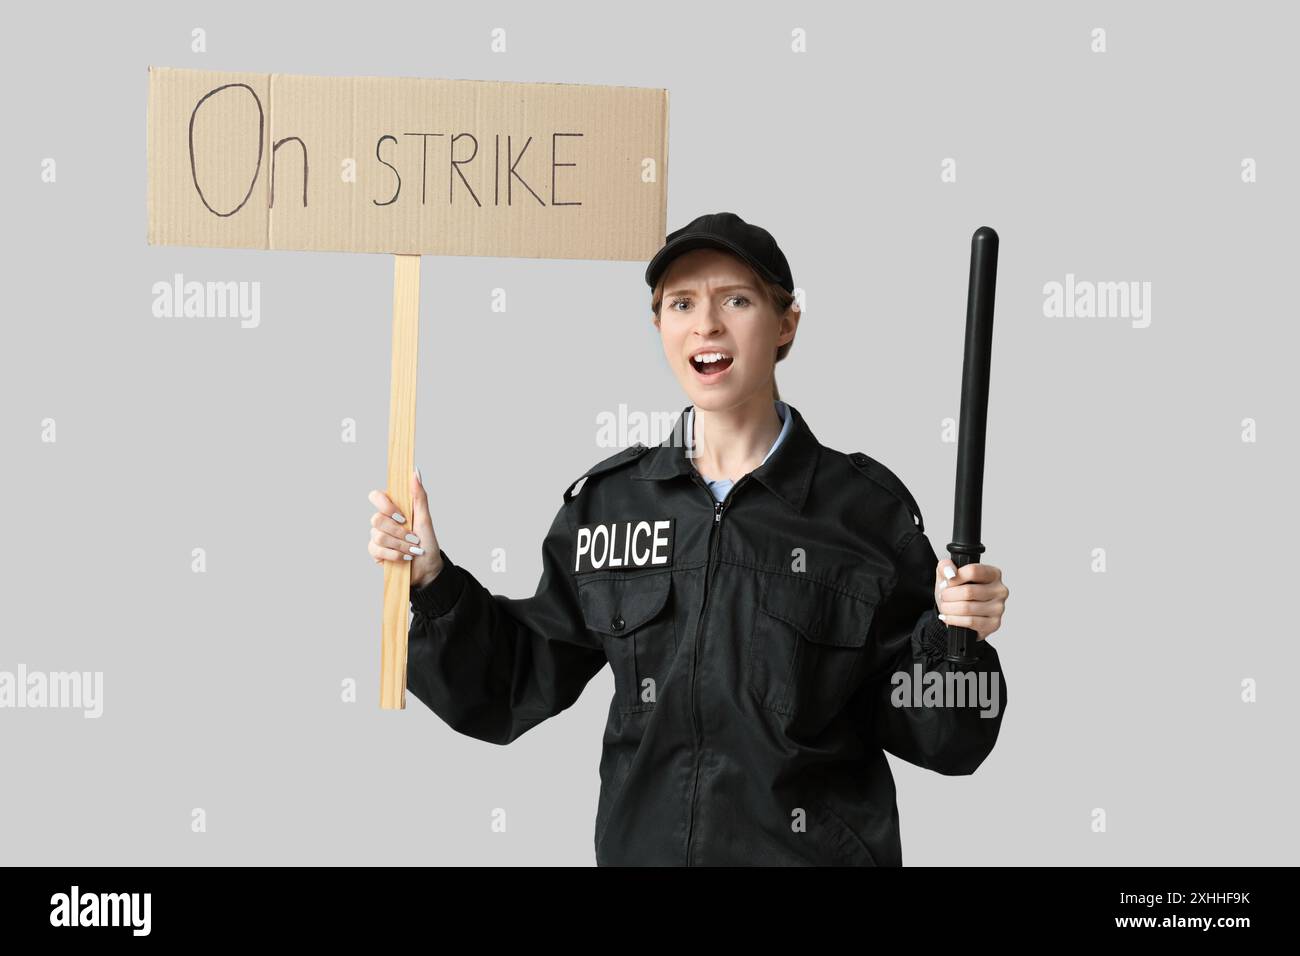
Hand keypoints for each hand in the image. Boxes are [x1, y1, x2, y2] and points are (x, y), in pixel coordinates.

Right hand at [367, 468, 443, 588]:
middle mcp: (383, 521)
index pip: (376, 496)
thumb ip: (419, 496)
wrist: (428, 568)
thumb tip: (415, 472)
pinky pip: (376, 550)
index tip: (401, 516)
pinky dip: (395, 555)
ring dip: (400, 545)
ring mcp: (377, 537)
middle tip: (413, 538)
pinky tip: (405, 558)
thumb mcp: (426, 519)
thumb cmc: (427, 543)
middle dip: (398, 532)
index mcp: (393, 509)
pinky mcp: (376, 552)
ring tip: (412, 550)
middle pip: (376, 519)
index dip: (385, 505)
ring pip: (378, 536)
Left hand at [933, 560, 1007, 641]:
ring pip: (967, 608)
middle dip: (949, 595)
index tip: (947, 582)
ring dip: (949, 608)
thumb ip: (946, 566)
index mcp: (993, 574)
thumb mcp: (947, 574)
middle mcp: (1000, 590)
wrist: (956, 612)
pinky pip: (970, 621)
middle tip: (943, 596)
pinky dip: (953, 619)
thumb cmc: (955, 591)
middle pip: (968, 591)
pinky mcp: (994, 624)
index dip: (955, 578)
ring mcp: (999, 608)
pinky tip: (947, 617)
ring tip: (945, 606)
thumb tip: (951, 572)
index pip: (973, 571)